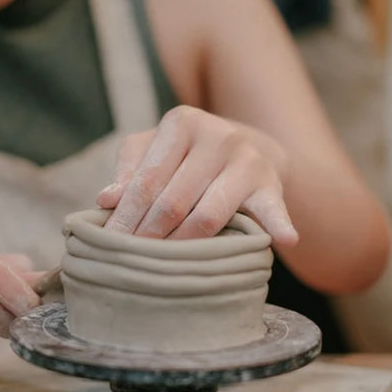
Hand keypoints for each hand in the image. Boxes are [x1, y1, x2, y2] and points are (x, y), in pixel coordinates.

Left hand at [97, 106, 298, 243]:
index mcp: (182, 123)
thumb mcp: (154, 148)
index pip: (147, 179)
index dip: (125, 216)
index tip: (109, 244)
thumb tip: (106, 200)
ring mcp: (248, 160)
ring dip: (182, 246)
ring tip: (163, 268)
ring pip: (208, 215)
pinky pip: (274, 209)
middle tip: (130, 263)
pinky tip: (285, 240)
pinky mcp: (272, 185)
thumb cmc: (187, 153)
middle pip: (173, 201)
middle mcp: (218, 136)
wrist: (249, 145)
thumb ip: (130, 169)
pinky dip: (279, 225)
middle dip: (147, 236)